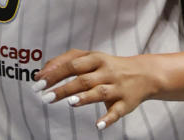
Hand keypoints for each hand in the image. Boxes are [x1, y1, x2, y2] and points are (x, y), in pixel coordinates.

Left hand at [33, 49, 160, 130]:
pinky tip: (98, 125)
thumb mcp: (90, 57)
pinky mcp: (126, 103)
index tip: (39, 82)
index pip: (72, 64)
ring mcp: (117, 87)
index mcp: (96, 59)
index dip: (55, 73)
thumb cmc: (108, 66)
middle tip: (45, 97)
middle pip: (83, 79)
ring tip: (70, 102)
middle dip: (64, 88)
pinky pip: (117, 111)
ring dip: (85, 98)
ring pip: (99, 92)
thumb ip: (66, 61)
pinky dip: (108, 119)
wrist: (145, 74)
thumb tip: (42, 72)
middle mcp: (106, 72)